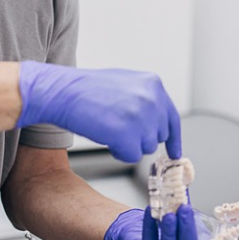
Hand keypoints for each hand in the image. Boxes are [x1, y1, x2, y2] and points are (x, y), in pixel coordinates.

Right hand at [16, 61, 181, 161]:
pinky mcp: (128, 135)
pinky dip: (118, 152)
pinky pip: (131, 156)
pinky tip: (105, 137)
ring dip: (128, 144)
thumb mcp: (125, 83)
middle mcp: (152, 99)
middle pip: (158, 136)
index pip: (171, 118)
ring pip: (145, 148)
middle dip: (140, 138)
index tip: (175, 153)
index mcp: (153, 84)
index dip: (173, 138)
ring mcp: (141, 118)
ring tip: (108, 127)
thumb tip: (157, 121)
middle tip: (117, 127)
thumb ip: (146, 99)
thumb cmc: (87, 89)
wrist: (63, 91)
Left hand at [104, 206, 226, 239]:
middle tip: (184, 210)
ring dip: (170, 232)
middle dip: (187, 230)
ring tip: (168, 214)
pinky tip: (150, 212)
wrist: (144, 234)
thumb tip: (181, 169)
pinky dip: (150, 228)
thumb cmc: (170, 227)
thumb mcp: (182, 216)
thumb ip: (185, 199)